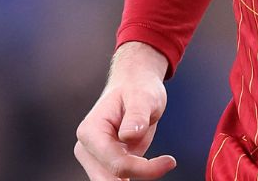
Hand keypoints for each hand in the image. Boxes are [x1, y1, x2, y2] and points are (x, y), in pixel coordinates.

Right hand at [74, 43, 175, 179]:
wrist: (134, 85)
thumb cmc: (138, 87)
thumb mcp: (143, 96)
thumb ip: (136, 115)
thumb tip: (128, 135)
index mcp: (90, 131)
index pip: (116, 163)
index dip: (143, 168)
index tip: (170, 161)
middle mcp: (87, 148)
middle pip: (112, 178)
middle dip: (140, 174)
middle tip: (166, 164)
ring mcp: (94, 157)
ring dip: (139, 174)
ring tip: (161, 162)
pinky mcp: (105, 163)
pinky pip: (118, 179)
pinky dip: (136, 174)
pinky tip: (153, 166)